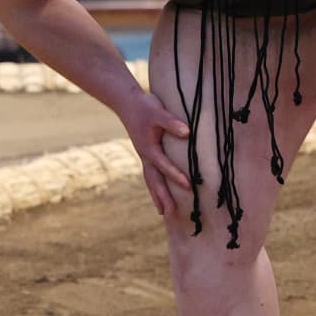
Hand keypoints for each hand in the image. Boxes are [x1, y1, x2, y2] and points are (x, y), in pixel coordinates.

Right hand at [118, 89, 191, 216]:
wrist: (126, 102)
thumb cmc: (143, 106)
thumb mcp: (157, 111)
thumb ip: (172, 122)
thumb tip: (187, 132)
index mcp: (149, 148)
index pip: (164, 165)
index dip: (176, 175)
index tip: (189, 186)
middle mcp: (145, 155)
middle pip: (154, 180)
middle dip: (162, 197)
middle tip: (171, 213)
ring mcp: (144, 156)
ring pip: (150, 180)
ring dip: (157, 196)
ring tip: (164, 213)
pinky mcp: (146, 153)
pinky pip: (151, 174)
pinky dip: (155, 186)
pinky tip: (160, 193)